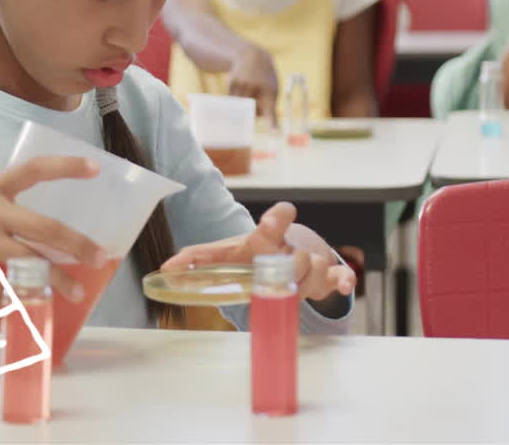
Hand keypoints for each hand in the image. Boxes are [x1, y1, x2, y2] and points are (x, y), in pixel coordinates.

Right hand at [0, 156, 106, 307]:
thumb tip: (33, 239)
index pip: (34, 169)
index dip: (67, 167)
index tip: (96, 168)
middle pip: (46, 227)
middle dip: (78, 244)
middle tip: (100, 255)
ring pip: (30, 264)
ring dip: (55, 281)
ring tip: (74, 293)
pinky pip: (0, 291)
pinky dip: (14, 303)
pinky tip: (26, 311)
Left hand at [160, 202, 355, 302]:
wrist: (284, 257)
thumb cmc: (251, 255)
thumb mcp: (224, 254)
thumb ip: (196, 258)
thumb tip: (165, 268)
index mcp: (265, 238)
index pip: (276, 220)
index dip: (276, 218)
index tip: (273, 219)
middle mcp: (291, 246)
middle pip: (296, 253)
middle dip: (289, 265)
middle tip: (279, 274)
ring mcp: (311, 261)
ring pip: (315, 267)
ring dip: (306, 280)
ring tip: (293, 290)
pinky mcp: (326, 277)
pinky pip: (340, 275)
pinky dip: (342, 279)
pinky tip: (341, 285)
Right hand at [228, 43, 279, 119]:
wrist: (252, 57)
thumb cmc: (265, 79)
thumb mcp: (272, 90)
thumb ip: (266, 107)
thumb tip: (251, 119)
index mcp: (271, 92)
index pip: (271, 113)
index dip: (272, 125)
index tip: (276, 134)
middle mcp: (257, 89)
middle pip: (251, 113)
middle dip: (253, 111)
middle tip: (256, 97)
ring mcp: (243, 85)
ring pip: (239, 108)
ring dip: (243, 105)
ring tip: (249, 91)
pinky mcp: (232, 83)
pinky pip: (232, 101)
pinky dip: (236, 99)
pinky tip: (241, 87)